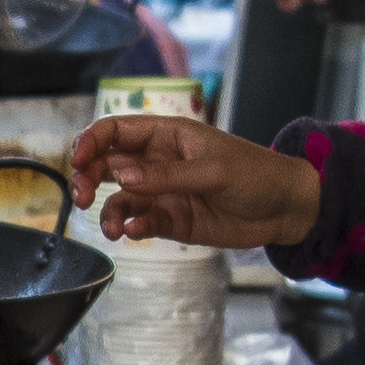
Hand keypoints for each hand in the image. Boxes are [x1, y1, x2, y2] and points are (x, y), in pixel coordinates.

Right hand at [63, 112, 320, 250]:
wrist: (286, 209)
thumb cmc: (257, 174)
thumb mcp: (214, 170)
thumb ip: (168, 175)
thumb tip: (124, 177)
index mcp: (166, 135)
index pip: (115, 131)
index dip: (91, 142)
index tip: (78, 160)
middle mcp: (156, 162)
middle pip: (107, 165)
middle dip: (88, 179)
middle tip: (82, 199)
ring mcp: (162, 192)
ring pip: (119, 199)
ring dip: (108, 212)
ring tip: (112, 229)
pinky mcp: (170, 220)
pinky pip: (141, 222)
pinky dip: (132, 228)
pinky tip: (135, 234)